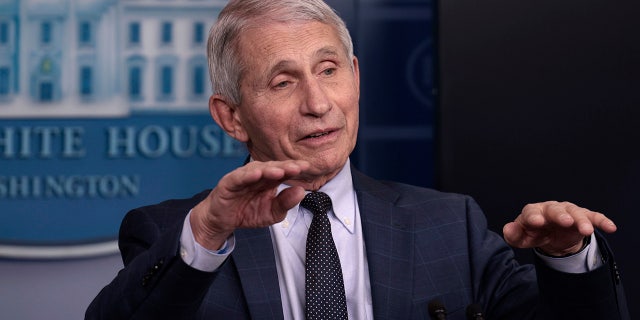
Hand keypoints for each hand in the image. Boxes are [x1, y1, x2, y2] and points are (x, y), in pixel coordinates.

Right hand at [190, 160, 310, 249]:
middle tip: (298, 167)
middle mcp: (258, 174)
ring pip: (257, 169)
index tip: (307, 167)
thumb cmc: (248, 212)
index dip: (295, 168)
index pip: (285, 171)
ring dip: (269, 169)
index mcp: (270, 180)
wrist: (223, 220)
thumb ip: (286, 203)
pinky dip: (247, 175)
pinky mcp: (229, 182)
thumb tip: (301, 192)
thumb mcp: (272, 213)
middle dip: (286, 167)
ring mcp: (243, 176)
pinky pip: (239, 177)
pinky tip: (256, 175)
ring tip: (281, 171)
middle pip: (273, 167)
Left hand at [503, 201, 616, 255]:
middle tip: (565, 221)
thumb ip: (513, 234)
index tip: (536, 222)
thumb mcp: (522, 238)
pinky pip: (594, 217)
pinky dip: (602, 221)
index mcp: (533, 212)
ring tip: (586, 231)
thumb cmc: (533, 234)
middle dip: (560, 215)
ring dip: (581, 220)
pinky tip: (611, 227)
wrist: (551, 236)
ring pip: (575, 212)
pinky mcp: (583, 218)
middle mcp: (551, 209)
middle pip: (555, 209)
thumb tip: (508, 229)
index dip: (533, 216)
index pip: (531, 211)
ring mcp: (568, 212)